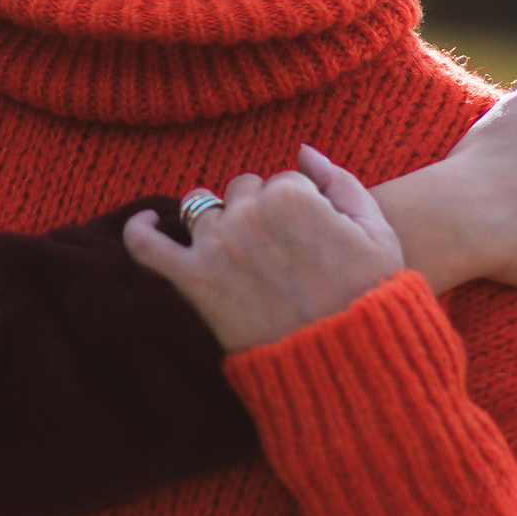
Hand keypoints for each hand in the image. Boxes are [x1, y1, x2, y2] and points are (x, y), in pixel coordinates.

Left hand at [123, 161, 407, 352]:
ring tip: (237, 249)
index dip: (299, 207)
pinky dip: (139, 230)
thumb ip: (338, 180)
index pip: (284, 180)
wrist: (345, 364)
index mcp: (292, 195)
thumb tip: (302, 151)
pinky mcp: (192, 282)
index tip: (311, 239)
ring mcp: (216, 246)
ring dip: (215, 220)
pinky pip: (147, 246)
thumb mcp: (376, 230)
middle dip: (258, 210)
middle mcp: (248, 213)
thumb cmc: (369, 298)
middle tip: (280, 252)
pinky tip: (146, 222)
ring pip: (202, 209)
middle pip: (242, 190)